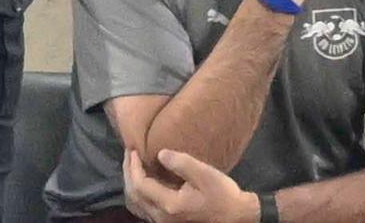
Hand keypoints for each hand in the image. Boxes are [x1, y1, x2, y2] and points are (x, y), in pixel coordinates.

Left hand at [124, 147, 260, 222]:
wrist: (236, 218)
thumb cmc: (223, 196)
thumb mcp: (205, 175)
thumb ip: (182, 163)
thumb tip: (160, 154)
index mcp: (169, 205)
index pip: (140, 185)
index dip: (133, 166)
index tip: (133, 149)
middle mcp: (161, 217)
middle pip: (134, 196)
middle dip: (128, 173)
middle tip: (129, 154)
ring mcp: (164, 222)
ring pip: (137, 204)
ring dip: (132, 183)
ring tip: (134, 165)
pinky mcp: (168, 222)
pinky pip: (144, 208)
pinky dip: (140, 192)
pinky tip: (145, 181)